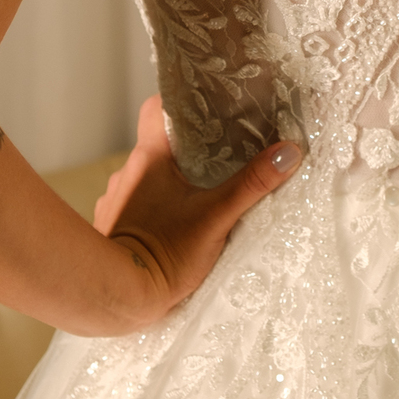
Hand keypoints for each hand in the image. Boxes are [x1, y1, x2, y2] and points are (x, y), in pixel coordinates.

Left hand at [93, 95, 301, 325]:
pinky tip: (167, 225)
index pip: (156, 108)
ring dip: (164, 182)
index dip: (176, 103)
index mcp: (149, 157)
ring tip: (193, 194)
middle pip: (154, 144)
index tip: (200, 106)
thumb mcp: (216, 216)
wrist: (119, 296)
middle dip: (182, 149)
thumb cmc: (165, 253)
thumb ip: (252, 184)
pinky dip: (149, 209)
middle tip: (213, 155)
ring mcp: (114, 200)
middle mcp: (126, 172)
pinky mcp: (109, 228)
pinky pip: (132, 206)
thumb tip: (288, 152)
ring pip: (143, 177)